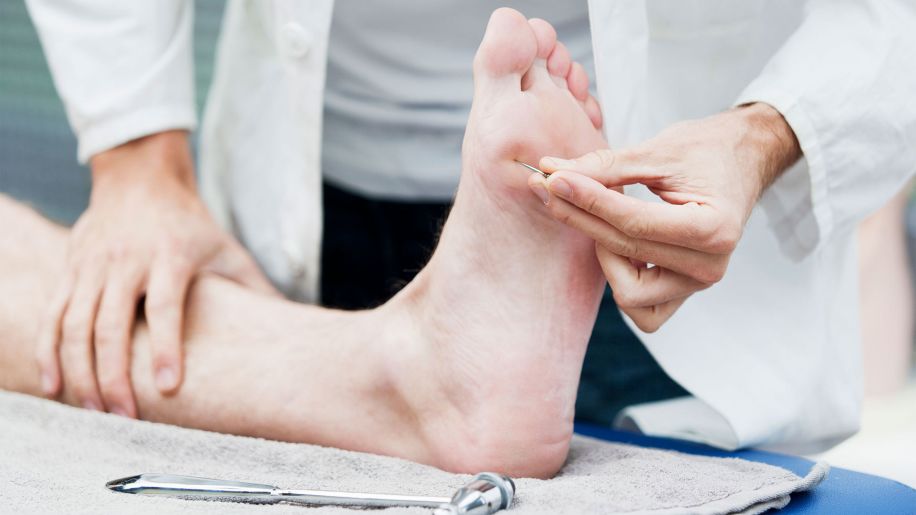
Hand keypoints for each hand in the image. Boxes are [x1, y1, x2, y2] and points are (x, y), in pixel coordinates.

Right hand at [37, 131, 276, 416]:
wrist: (140, 177)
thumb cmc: (191, 224)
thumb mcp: (226, 250)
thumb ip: (253, 287)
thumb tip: (291, 324)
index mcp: (170, 256)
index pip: (164, 308)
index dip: (166, 348)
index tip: (168, 388)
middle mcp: (126, 261)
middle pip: (112, 325)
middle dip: (114, 376)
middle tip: (125, 418)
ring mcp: (93, 264)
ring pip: (75, 325)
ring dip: (81, 373)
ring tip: (96, 412)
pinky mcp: (70, 267)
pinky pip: (52, 315)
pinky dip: (48, 353)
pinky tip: (55, 387)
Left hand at [528, 103, 800, 331]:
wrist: (743, 160)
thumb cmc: (707, 150)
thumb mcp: (658, 150)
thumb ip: (606, 166)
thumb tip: (553, 171)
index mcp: (714, 228)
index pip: (634, 223)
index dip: (588, 200)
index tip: (553, 179)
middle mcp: (710, 266)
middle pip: (625, 251)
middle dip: (582, 217)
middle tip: (552, 185)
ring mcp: (697, 284)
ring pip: (628, 292)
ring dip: (604, 253)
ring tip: (600, 211)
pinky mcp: (683, 291)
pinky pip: (640, 307)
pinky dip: (620, 278)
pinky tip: (615, 240)